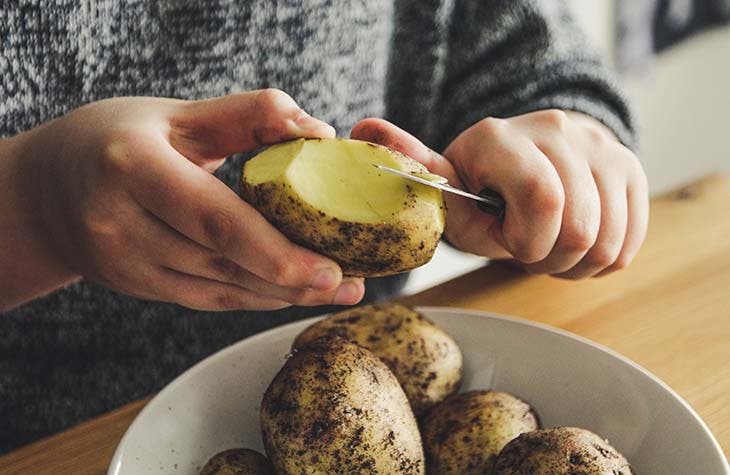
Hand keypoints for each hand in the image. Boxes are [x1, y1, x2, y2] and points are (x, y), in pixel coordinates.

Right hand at [13, 90, 363, 309]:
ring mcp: (124, 263)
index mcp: (132, 167)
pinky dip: (252, 298)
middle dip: (292, 281)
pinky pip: (205, 300)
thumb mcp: (178, 114)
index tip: (331, 269)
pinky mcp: (136, 286)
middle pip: (223, 264)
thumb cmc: (118, 139)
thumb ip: (249, 115)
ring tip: (336, 292)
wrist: (48, 189)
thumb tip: (318, 131)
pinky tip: (290, 294)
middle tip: (352, 286)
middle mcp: (120, 223)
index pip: (214, 218)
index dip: (274, 251)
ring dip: (280, 295)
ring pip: (218, 291)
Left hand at [351, 110, 647, 277]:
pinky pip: (631, 237)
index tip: (511, 242)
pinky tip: (579, 245)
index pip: (542, 198)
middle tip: (531, 251)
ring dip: (577, 262)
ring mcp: (600, 145)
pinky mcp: (630, 166)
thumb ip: (414, 167)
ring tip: (552, 248)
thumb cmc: (481, 194)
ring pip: (608, 237)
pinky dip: (605, 257)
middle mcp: (556, 129)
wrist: (531, 168)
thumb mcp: (447, 191)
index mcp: (499, 137)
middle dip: (550, 259)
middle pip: (578, 225)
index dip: (529, 241)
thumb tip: (363, 126)